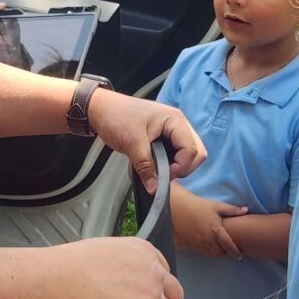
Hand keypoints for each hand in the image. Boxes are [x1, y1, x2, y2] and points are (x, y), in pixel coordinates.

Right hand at [59, 237, 182, 298]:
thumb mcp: (106, 251)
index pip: (165, 272)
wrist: (61, 281)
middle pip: (175, 296)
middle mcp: (153, 273)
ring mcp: (152, 298)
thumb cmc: (71, 266)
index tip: (143, 295)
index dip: (155, 287)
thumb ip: (125, 264)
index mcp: (144, 251)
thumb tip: (124, 280)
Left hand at [87, 89, 206, 194]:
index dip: (181, 167)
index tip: (163, 175)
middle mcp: (178, 125)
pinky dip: (170, 163)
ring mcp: (172, 131)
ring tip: (157, 170)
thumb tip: (155, 188)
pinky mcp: (165, 138)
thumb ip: (146, 166)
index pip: (192, 150)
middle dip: (183, 168)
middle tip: (163, 174)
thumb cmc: (117, 117)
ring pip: (188, 155)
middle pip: (197, 153)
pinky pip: (176, 154)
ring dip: (177, 166)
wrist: (101, 109)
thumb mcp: (132, 142)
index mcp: (175, 120)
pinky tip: (156, 166)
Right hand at [193, 198, 247, 258]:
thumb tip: (246, 210)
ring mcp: (197, 244)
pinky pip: (200, 252)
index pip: (229, 246)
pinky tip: (206, 245)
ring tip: (218, 248)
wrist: (176, 208)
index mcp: (216, 231)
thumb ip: (232, 210)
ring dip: (216, 253)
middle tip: (228, 250)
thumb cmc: (197, 205)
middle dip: (225, 253)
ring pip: (210, 254)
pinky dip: (206, 251)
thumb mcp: (216, 205)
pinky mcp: (189, 245)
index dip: (235, 252)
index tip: (240, 255)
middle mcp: (207, 240)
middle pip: (220, 253)